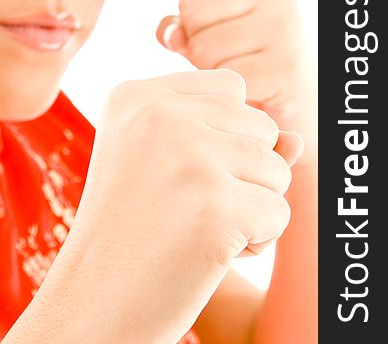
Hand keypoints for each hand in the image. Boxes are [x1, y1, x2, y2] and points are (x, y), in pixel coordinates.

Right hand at [59, 70, 302, 342]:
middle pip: (259, 125)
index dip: (226, 135)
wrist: (94, 302)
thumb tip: (297, 139)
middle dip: (243, 171)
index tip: (183, 171)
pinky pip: (278, 213)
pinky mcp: (213, 207)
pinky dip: (257, 240)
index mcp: (134, 97)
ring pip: (277, 167)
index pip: (229, 88)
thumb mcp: (170, 165)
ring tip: (197, 227)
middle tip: (189, 205)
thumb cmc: (133, 231)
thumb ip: (232, 139)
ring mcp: (186, 158)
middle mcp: (157, 115)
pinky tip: (208, 252)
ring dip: (252, 205)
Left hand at [156, 0, 315, 126]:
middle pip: (191, 9)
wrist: (296, 101)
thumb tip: (169, 35)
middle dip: (195, 39)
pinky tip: (247, 88)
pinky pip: (222, 76)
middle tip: (223, 54)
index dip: (188, 5)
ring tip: (235, 69)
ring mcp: (283, 27)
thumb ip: (180, 24)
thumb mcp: (209, 31)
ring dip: (208, 68)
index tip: (215, 25)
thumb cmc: (245, 59)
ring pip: (202, 47)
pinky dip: (225, 89)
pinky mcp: (284, 67)